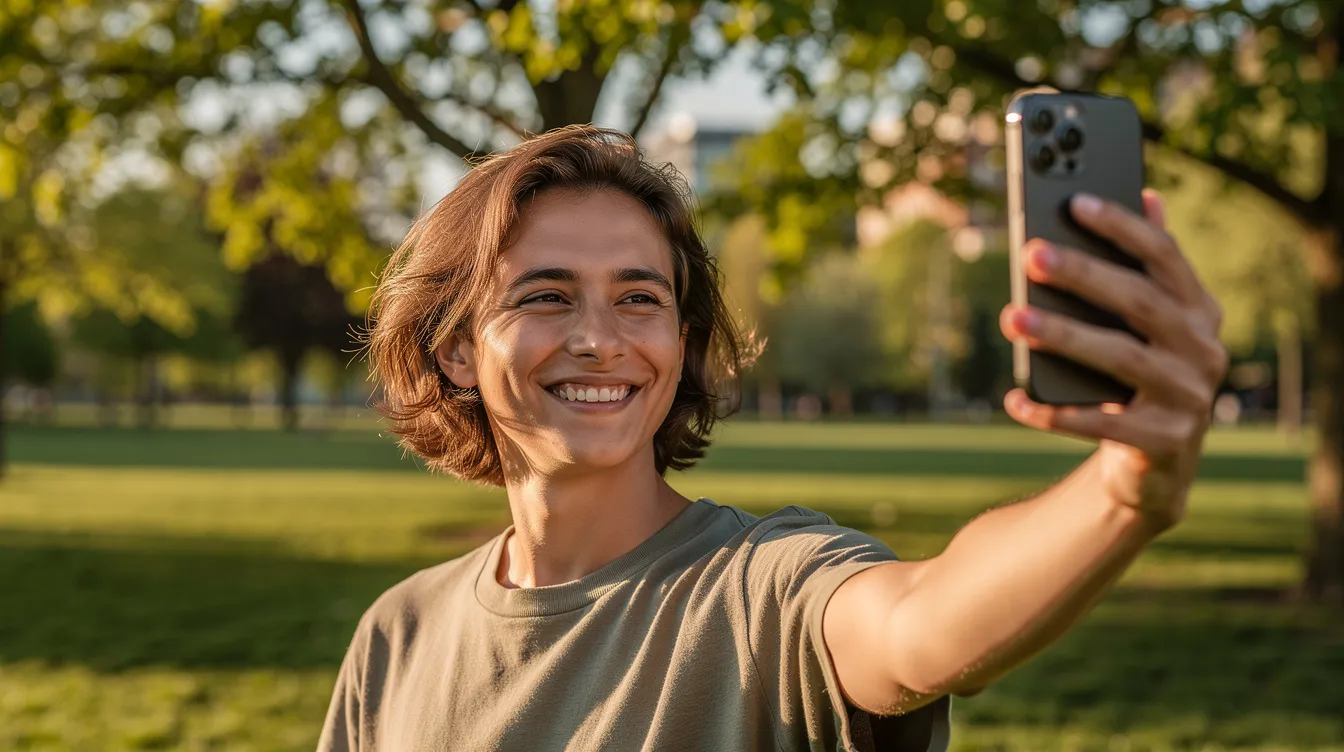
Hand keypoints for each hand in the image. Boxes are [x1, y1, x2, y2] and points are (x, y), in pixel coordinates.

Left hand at [999, 190, 1228, 531]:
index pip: (1164, 256)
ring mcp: (1188, 398)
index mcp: (1200, 310)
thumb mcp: (1150, 324)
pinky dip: (1056, 413)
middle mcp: (1204, 350)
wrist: (1157, 463)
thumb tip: (1147, 195)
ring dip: (1064, 335)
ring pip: (1122, 358)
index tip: (1075, 202)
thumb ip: (1147, 267)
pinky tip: (1016, 399)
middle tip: (1031, 254)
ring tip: (1013, 318)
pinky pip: (1103, 425)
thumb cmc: (1140, 377)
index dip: (1122, 227)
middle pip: (1140, 302)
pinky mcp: (1164, 441)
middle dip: (1084, 275)